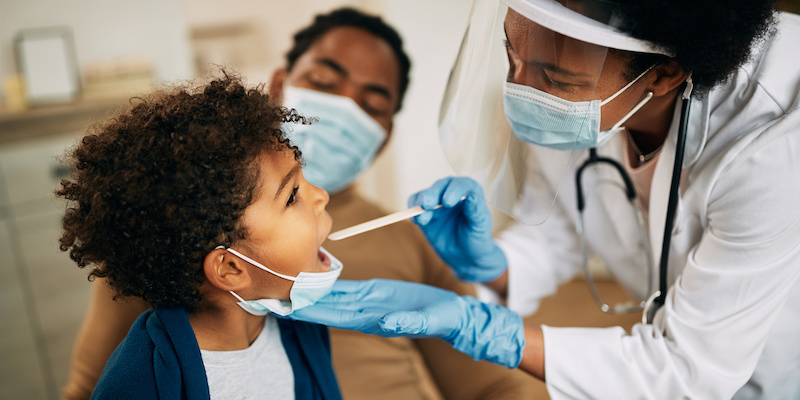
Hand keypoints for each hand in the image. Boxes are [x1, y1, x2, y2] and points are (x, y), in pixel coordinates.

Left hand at [285, 279, 524, 367]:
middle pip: (329, 306)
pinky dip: (332, 283)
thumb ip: (408, 323)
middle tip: (276, 293)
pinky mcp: (378, 291)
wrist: (456, 316)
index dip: (314, 312)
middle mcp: (367, 312)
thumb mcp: (430, 320)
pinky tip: (318, 276)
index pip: (337, 316)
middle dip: (304, 302)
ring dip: (313, 292)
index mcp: (376, 320)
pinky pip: (350, 287)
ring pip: (335, 296)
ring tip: (289, 282)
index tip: (290, 307)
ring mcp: (371, 302)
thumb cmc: (445, 320)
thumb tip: (385, 325)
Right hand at [407, 176, 507, 282]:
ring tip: (422, 219)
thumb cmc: (477, 237)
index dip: (454, 191)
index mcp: (469, 190)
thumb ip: (475, 210)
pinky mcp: (424, 211)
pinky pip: (414, 205)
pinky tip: (416, 221)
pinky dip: (412, 212)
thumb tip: (471, 196)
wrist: (465, 254)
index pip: (461, 185)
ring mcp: (436, 200)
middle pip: (440, 186)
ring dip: (420, 204)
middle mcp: (451, 191)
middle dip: (432, 195)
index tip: (447, 202)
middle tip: (427, 205)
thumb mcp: (480, 225)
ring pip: (424, 195)